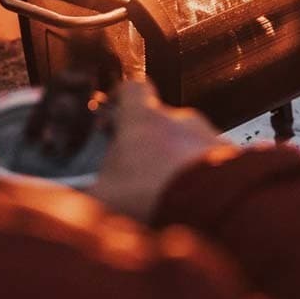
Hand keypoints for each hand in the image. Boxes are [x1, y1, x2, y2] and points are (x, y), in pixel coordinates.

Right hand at [90, 81, 227, 221]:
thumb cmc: (157, 195)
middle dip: (149, 142)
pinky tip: (193, 202)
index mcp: (144, 118)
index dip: (122, 97)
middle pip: (160, 120)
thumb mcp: (104, 198)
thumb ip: (83, 196)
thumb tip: (64, 202)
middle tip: (136, 169)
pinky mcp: (234, 159)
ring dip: (178, 161)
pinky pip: (212, 163)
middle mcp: (181, 119)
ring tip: (168, 192)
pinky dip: (202, 178)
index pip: (132, 88)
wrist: (216, 210)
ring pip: (188, 143)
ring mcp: (210, 137)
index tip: (114, 106)